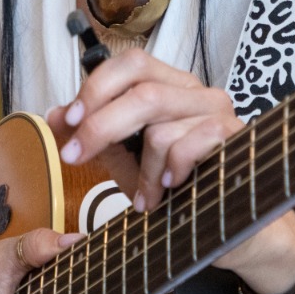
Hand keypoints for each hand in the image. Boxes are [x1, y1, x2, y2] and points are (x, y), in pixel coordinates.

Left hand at [43, 48, 294, 292]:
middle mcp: (196, 91)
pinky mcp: (237, 137)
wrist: (233, 230)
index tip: (68, 121)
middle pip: (141, 89)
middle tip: (74, 156)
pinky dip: (169, 170)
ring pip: (161, 124)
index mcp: (169, 86)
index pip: (130, 63)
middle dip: (100, 125)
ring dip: (142, 169)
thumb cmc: (178, 191)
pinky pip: (192, 143)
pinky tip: (168, 191)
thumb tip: (56, 116)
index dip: (95, 87)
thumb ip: (96, 136)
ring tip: (143, 199)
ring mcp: (220, 113)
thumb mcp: (127, 163)